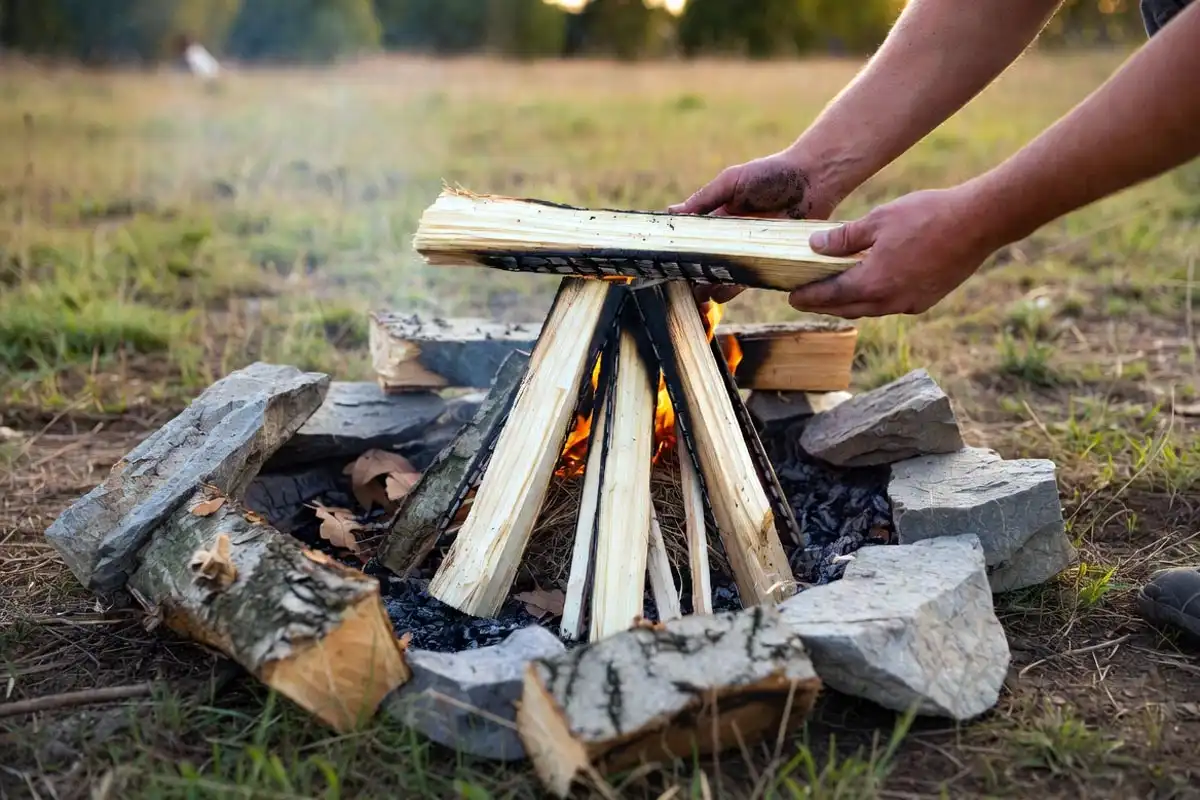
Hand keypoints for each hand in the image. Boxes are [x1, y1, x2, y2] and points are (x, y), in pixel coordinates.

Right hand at [668, 149, 842, 303]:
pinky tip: (722, 295)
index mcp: (721, 218)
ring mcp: (753, 251)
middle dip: (696, 275)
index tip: (667, 265)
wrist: (813, 180)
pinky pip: (753, 278)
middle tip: (681, 288)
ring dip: (713, 285)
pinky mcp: (772, 260)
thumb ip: (704, 198)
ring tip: (700, 296)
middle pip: (710, 261)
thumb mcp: (732, 181)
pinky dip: (738, 287)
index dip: (682, 252)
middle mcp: (734, 238)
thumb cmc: (771, 174)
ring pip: (728, 273)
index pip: (696, 239)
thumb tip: (672, 212)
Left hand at [789, 186, 998, 318]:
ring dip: (849, 304)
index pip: (830, 296)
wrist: (979, 222)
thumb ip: (844, 237)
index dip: (808, 297)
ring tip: (834, 293)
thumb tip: (815, 245)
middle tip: (806, 298)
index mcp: (874, 283)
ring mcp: (911, 303)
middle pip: (847, 309)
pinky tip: (870, 286)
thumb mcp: (879, 220)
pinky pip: (891, 306)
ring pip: (869, 310)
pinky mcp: (926, 300)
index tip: (791, 297)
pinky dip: (874, 299)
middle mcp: (890, 301)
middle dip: (824, 305)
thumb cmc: (928, 215)